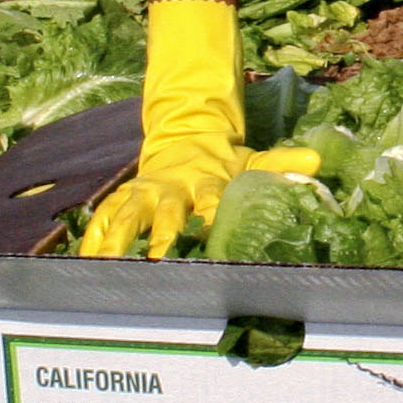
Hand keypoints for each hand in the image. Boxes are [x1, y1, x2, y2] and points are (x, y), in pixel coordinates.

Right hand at [80, 0, 320, 258]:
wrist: (186, 135)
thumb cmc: (224, 162)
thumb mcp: (254, 160)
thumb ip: (283, 164)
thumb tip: (317, 162)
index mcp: (207, 180)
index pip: (211, 202)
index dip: (210, 220)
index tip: (211, 241)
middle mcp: (173, 187)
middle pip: (167, 215)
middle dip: (161, 240)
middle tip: (157, 267)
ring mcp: (145, 192)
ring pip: (129, 216)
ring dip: (119, 241)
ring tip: (109, 266)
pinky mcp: (125, 197)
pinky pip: (105, 217)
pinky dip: (95, 237)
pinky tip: (85, 260)